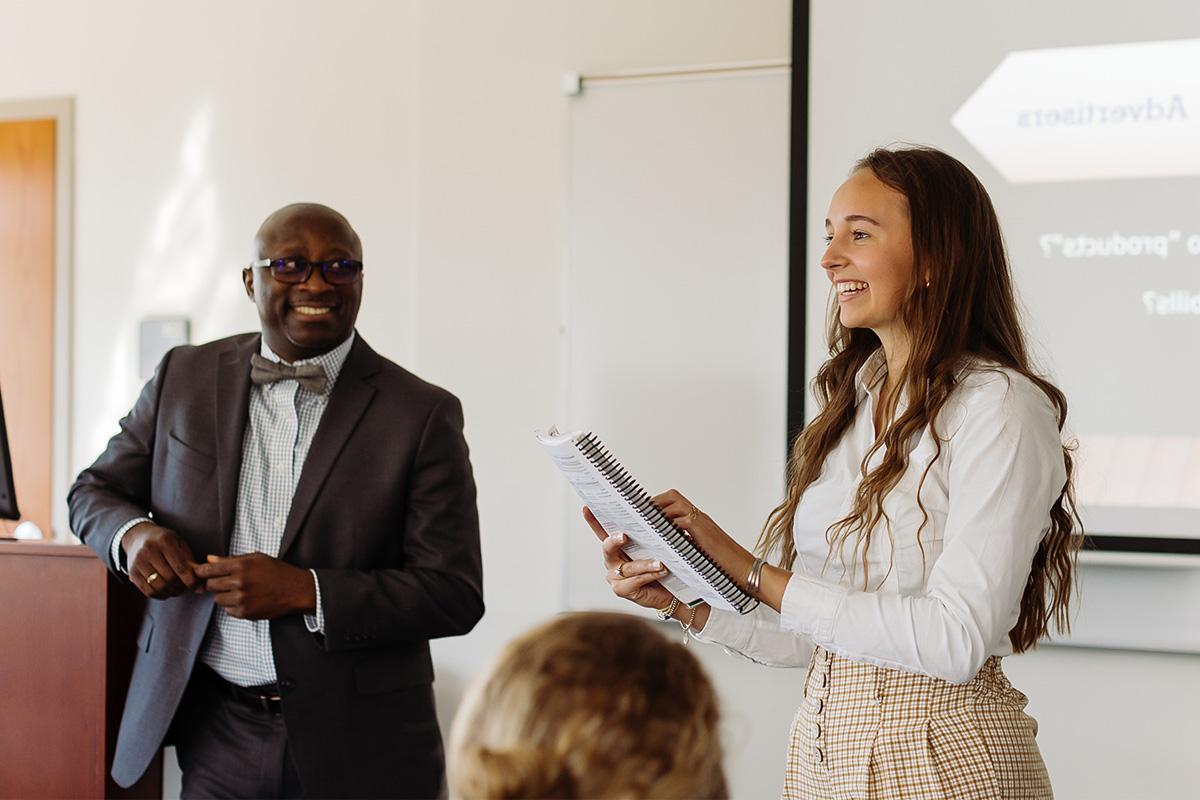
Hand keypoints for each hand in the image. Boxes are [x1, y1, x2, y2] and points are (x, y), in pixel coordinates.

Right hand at [122, 522, 201, 598]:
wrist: (139, 536)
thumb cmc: (166, 542)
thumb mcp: (180, 545)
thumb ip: (191, 563)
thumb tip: (201, 587)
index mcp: (165, 541)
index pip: (180, 567)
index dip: (191, 580)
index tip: (197, 587)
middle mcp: (150, 550)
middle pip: (170, 578)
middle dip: (181, 587)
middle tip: (185, 587)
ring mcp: (138, 562)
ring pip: (159, 586)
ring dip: (171, 592)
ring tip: (177, 590)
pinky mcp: (132, 572)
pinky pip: (148, 591)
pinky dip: (160, 595)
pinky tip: (166, 591)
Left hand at [194, 553, 315, 619]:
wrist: (296, 590)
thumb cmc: (277, 571)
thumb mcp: (256, 558)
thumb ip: (230, 559)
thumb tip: (209, 559)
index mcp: (241, 565)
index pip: (210, 569)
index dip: (201, 571)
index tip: (198, 573)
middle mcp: (240, 582)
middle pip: (211, 585)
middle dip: (215, 583)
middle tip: (226, 582)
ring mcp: (242, 598)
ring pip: (217, 599)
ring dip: (223, 595)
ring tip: (238, 591)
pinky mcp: (245, 612)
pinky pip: (227, 610)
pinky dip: (233, 606)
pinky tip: (245, 599)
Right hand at [583, 506, 674, 609]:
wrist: (669, 591)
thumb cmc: (662, 567)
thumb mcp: (655, 548)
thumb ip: (649, 537)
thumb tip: (655, 518)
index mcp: (617, 548)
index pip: (603, 531)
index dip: (593, 521)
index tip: (587, 508)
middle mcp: (612, 561)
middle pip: (608, 548)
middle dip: (615, 540)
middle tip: (624, 536)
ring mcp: (614, 577)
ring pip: (627, 567)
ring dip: (645, 564)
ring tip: (660, 563)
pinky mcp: (621, 590)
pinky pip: (635, 580)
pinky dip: (649, 575)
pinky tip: (661, 572)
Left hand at [653, 489, 755, 588]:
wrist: (744, 570)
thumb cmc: (724, 565)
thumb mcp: (700, 550)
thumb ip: (686, 543)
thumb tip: (666, 545)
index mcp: (699, 521)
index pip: (675, 502)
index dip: (658, 504)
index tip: (644, 511)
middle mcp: (700, 517)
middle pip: (673, 497)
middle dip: (655, 502)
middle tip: (641, 512)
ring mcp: (702, 522)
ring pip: (675, 504)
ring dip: (658, 511)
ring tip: (644, 521)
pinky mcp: (703, 531)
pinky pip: (681, 520)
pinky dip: (668, 524)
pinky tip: (657, 533)